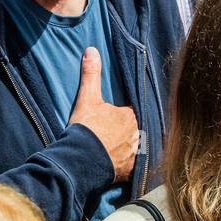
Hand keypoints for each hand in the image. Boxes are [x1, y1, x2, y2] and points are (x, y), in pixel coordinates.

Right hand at [68, 47, 139, 181]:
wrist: (81, 160)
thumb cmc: (86, 129)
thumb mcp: (87, 99)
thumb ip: (91, 75)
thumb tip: (92, 50)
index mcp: (131, 115)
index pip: (134, 110)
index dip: (127, 112)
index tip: (118, 115)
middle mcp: (139, 134)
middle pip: (138, 129)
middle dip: (131, 130)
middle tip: (119, 133)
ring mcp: (135, 154)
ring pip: (138, 148)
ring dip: (132, 148)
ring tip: (121, 149)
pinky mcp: (130, 171)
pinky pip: (135, 167)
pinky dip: (131, 166)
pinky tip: (124, 166)